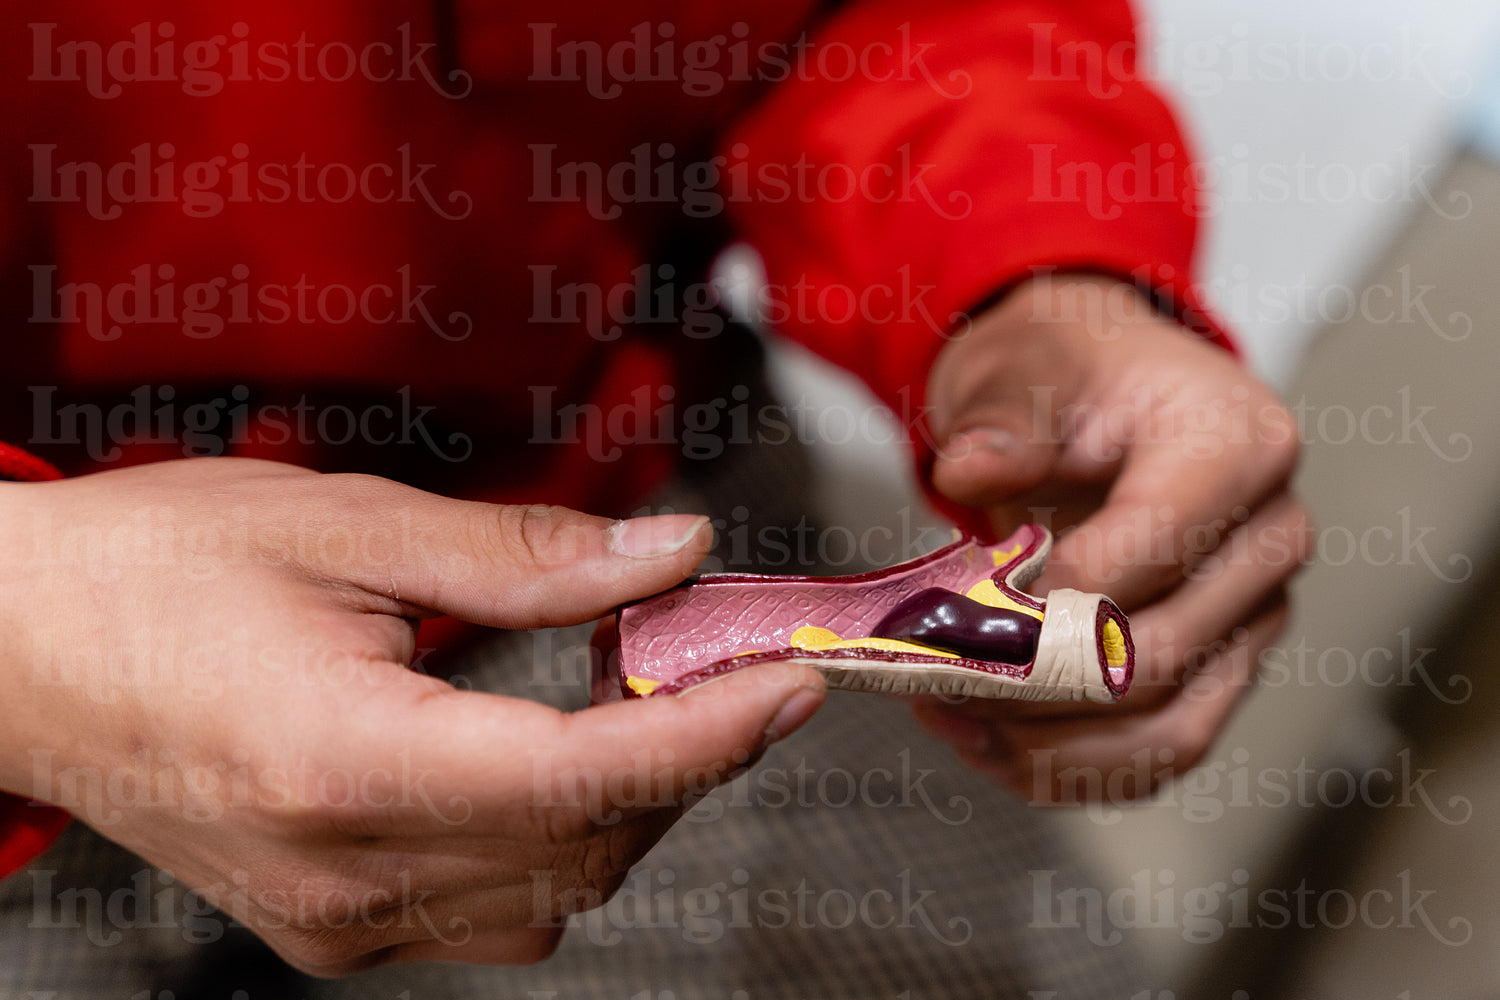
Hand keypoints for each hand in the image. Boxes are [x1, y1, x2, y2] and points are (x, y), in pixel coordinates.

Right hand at [0, 458, 824, 973]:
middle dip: (690, 757)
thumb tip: (670, 555)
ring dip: (629, 802)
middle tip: (726, 660)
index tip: (792, 681)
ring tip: (639, 698)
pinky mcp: (325, 925)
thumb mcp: (346, 525)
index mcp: (346, 759)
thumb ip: (523, 556)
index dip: (715, 732)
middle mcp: (345, 870)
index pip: (588, 776)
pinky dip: (556, 840)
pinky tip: (551, 758)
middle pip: (590, 846)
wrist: (15, 651)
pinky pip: (492, 911)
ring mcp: (333, 917)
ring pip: (555, 895)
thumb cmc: (152, 568)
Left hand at [912, 275, 1309, 802]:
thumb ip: (1005, 423)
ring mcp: (1251, 616)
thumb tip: (968, 469)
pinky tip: (987, 744)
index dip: (1054, 595)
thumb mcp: (1027, 367)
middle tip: (933, 670)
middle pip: (1158, 657)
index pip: (1156, 550)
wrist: (1107, 395)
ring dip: (1047, 747)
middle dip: (1031, 681)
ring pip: (1167, 732)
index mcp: (1240, 449)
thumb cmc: (1074, 375)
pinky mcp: (1220, 669)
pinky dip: (1069, 767)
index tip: (965, 607)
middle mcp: (1268, 542)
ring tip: (952, 718)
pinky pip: (1156, 753)